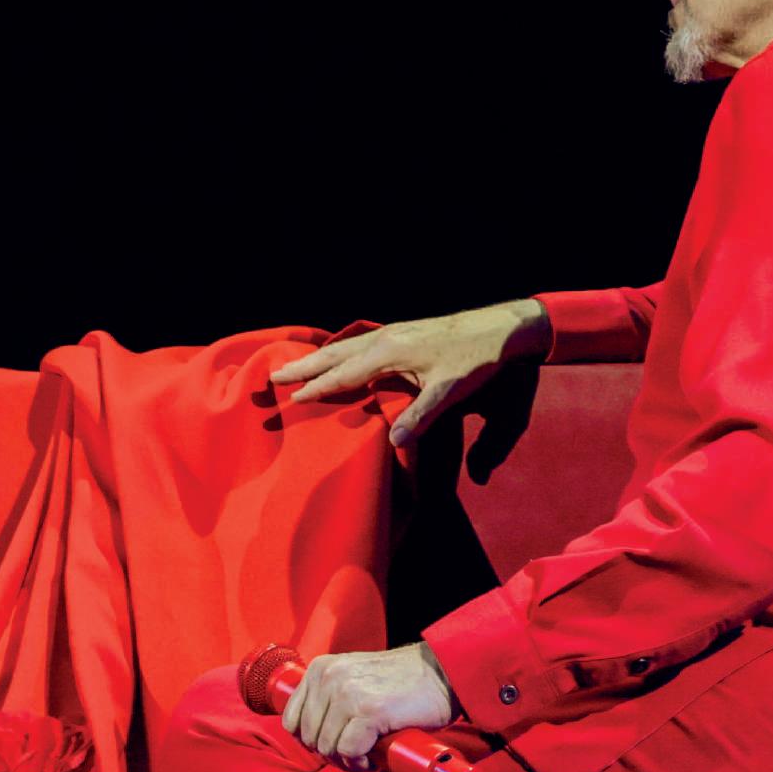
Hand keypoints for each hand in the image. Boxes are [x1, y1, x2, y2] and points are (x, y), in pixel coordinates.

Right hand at [268, 300, 551, 451]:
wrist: (500, 328)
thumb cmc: (476, 360)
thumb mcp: (450, 391)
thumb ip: (422, 416)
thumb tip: (394, 443)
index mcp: (390, 353)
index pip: (344, 374)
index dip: (317, 388)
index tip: (289, 399)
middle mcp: (386, 339)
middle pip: (336, 355)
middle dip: (304, 367)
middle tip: (272, 376)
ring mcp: (394, 333)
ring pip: (347, 347)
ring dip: (320, 357)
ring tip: (295, 366)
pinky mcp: (405, 333)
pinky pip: (361, 343)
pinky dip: (342, 351)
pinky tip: (340, 356)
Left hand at [281, 643, 458, 771]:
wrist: (444, 673)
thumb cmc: (403, 682)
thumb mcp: (355, 677)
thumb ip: (330, 695)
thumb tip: (310, 736)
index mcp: (321, 668)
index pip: (291, 720)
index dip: (311, 739)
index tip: (334, 742)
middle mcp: (330, 677)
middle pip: (308, 738)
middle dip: (331, 752)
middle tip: (357, 751)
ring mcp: (348, 694)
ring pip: (327, 748)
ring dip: (347, 759)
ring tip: (368, 752)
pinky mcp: (369, 711)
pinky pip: (349, 752)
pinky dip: (361, 761)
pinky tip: (374, 755)